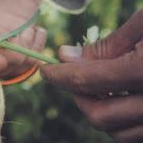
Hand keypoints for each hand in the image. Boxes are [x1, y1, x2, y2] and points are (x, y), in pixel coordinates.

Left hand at [41, 10, 142, 142]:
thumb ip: (107, 45)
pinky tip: (120, 97)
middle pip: (100, 115)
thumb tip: (67, 56)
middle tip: (71, 75)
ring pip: (118, 132)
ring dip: (98, 110)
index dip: (59, 76)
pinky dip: (121, 121)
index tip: (46, 70)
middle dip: (77, 96)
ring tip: (96, 85)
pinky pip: (137, 135)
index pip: (86, 81)